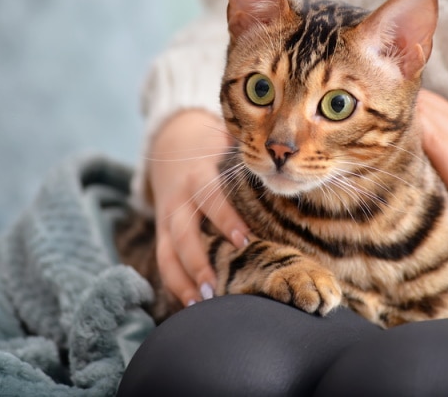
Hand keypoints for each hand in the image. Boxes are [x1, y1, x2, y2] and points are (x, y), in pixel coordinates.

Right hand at [147, 110, 250, 305]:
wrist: (172, 141)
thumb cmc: (215, 148)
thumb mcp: (228, 143)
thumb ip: (250, 157)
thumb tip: (286, 166)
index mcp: (199, 175)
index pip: (211, 199)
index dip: (226, 219)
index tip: (244, 241)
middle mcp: (179, 199)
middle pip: (182, 233)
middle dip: (197, 261)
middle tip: (215, 288)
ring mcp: (166, 218)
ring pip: (167, 253)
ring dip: (182, 281)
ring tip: (201, 303)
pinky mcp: (161, 232)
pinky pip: (164, 261)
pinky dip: (175, 284)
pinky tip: (190, 304)